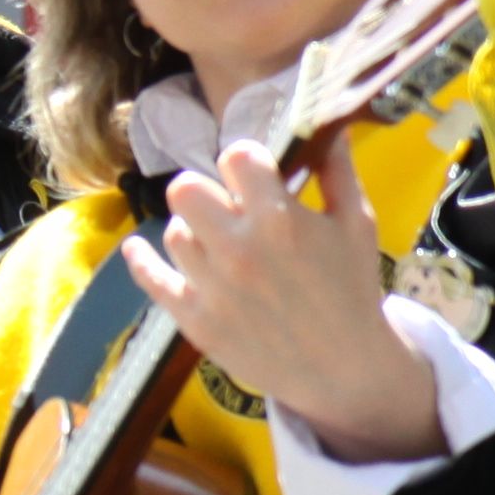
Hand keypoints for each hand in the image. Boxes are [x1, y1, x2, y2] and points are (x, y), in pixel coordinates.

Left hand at [127, 144, 438, 461]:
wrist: (343, 368)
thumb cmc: (351, 290)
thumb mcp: (356, 225)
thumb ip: (337, 171)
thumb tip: (327, 126)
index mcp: (278, 219)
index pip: (235, 156)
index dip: (246, 163)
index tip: (255, 177)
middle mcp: (237, 248)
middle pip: (186, 188)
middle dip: (209, 192)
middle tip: (228, 209)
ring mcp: (210, 285)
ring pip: (174, 232)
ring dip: (194, 232)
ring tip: (219, 245)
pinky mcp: (193, 318)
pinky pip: (149, 278)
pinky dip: (141, 260)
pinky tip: (138, 249)